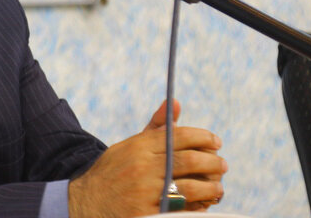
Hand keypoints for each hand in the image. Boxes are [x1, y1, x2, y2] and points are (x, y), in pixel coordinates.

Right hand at [68, 100, 226, 216]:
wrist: (88, 200)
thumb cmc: (114, 171)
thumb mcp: (130, 146)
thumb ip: (155, 127)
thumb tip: (176, 103)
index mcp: (139, 146)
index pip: (179, 136)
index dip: (203, 137)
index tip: (216, 141)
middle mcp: (142, 166)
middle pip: (188, 160)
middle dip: (212, 161)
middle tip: (223, 164)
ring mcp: (145, 191)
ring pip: (189, 187)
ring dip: (211, 187)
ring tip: (218, 187)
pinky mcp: (146, 213)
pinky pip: (181, 210)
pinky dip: (197, 207)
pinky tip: (204, 205)